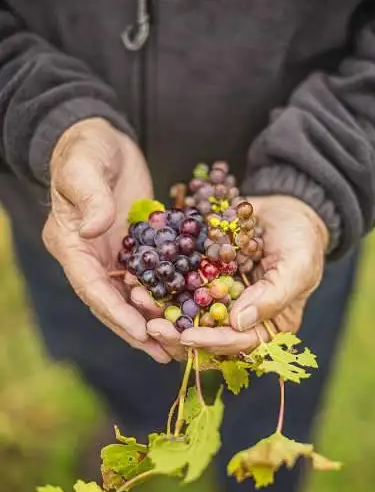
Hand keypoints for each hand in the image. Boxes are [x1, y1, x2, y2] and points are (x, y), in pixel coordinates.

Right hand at [42, 118, 169, 362]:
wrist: (102, 139)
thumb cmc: (86, 149)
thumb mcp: (83, 166)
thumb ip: (89, 196)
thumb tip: (94, 228)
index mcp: (71, 243)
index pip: (91, 286)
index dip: (115, 312)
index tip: (140, 333)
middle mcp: (90, 255)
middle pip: (113, 301)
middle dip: (137, 328)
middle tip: (165, 352)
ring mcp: (113, 253)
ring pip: (132, 295)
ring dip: (153, 319)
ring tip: (179, 343)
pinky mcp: (135, 246)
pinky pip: (151, 276)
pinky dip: (166, 294)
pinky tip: (186, 309)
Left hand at [146, 195, 328, 356]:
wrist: (287, 208)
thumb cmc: (302, 240)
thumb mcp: (298, 266)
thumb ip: (274, 296)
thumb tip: (238, 323)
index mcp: (266, 327)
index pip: (236, 345)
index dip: (211, 343)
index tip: (185, 335)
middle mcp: (238, 318)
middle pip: (204, 336)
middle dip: (175, 333)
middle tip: (149, 323)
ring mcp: (217, 298)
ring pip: (185, 313)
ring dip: (159, 309)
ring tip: (137, 296)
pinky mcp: (202, 277)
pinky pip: (179, 285)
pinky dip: (159, 282)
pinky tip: (140, 275)